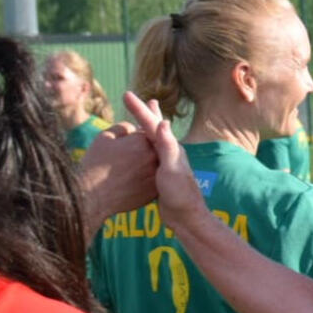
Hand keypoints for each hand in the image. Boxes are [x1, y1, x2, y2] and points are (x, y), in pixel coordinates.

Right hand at [80, 121, 157, 227]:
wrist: (92, 195)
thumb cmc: (95, 163)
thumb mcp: (105, 136)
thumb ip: (124, 127)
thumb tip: (135, 128)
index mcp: (142, 140)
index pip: (146, 133)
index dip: (136, 138)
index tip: (128, 144)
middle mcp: (153, 156)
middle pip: (153, 149)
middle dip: (144, 151)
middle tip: (129, 158)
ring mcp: (155, 175)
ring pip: (155, 166)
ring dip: (147, 166)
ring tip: (128, 170)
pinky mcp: (154, 191)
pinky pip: (154, 181)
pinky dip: (146, 180)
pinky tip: (133, 182)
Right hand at [123, 91, 206, 231]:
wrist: (186, 217)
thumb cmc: (179, 194)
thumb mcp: (171, 169)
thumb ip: (167, 147)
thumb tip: (164, 123)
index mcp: (171, 149)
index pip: (153, 124)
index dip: (139, 109)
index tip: (126, 94)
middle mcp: (171, 154)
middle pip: (157, 129)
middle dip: (148, 114)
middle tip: (147, 99)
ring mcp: (167, 166)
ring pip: (154, 143)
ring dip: (149, 130)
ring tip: (146, 123)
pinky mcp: (161, 177)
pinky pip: (151, 157)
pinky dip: (146, 150)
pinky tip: (145, 153)